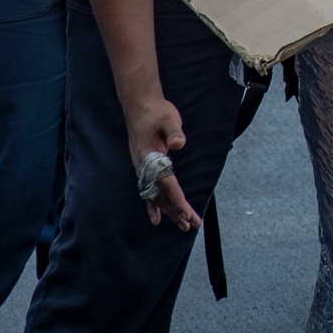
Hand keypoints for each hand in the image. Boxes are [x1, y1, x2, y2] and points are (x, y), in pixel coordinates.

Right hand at [126, 98, 200, 231]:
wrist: (140, 106)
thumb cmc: (156, 112)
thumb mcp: (168, 118)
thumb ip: (173, 131)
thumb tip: (178, 143)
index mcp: (149, 157)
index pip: (165, 182)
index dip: (176, 198)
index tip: (186, 212)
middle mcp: (144, 168)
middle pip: (162, 194)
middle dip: (177, 210)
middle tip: (193, 224)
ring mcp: (143, 170)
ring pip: (157, 196)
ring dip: (171, 210)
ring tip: (185, 225)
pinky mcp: (145, 169)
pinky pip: (149, 192)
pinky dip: (153, 207)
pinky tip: (157, 220)